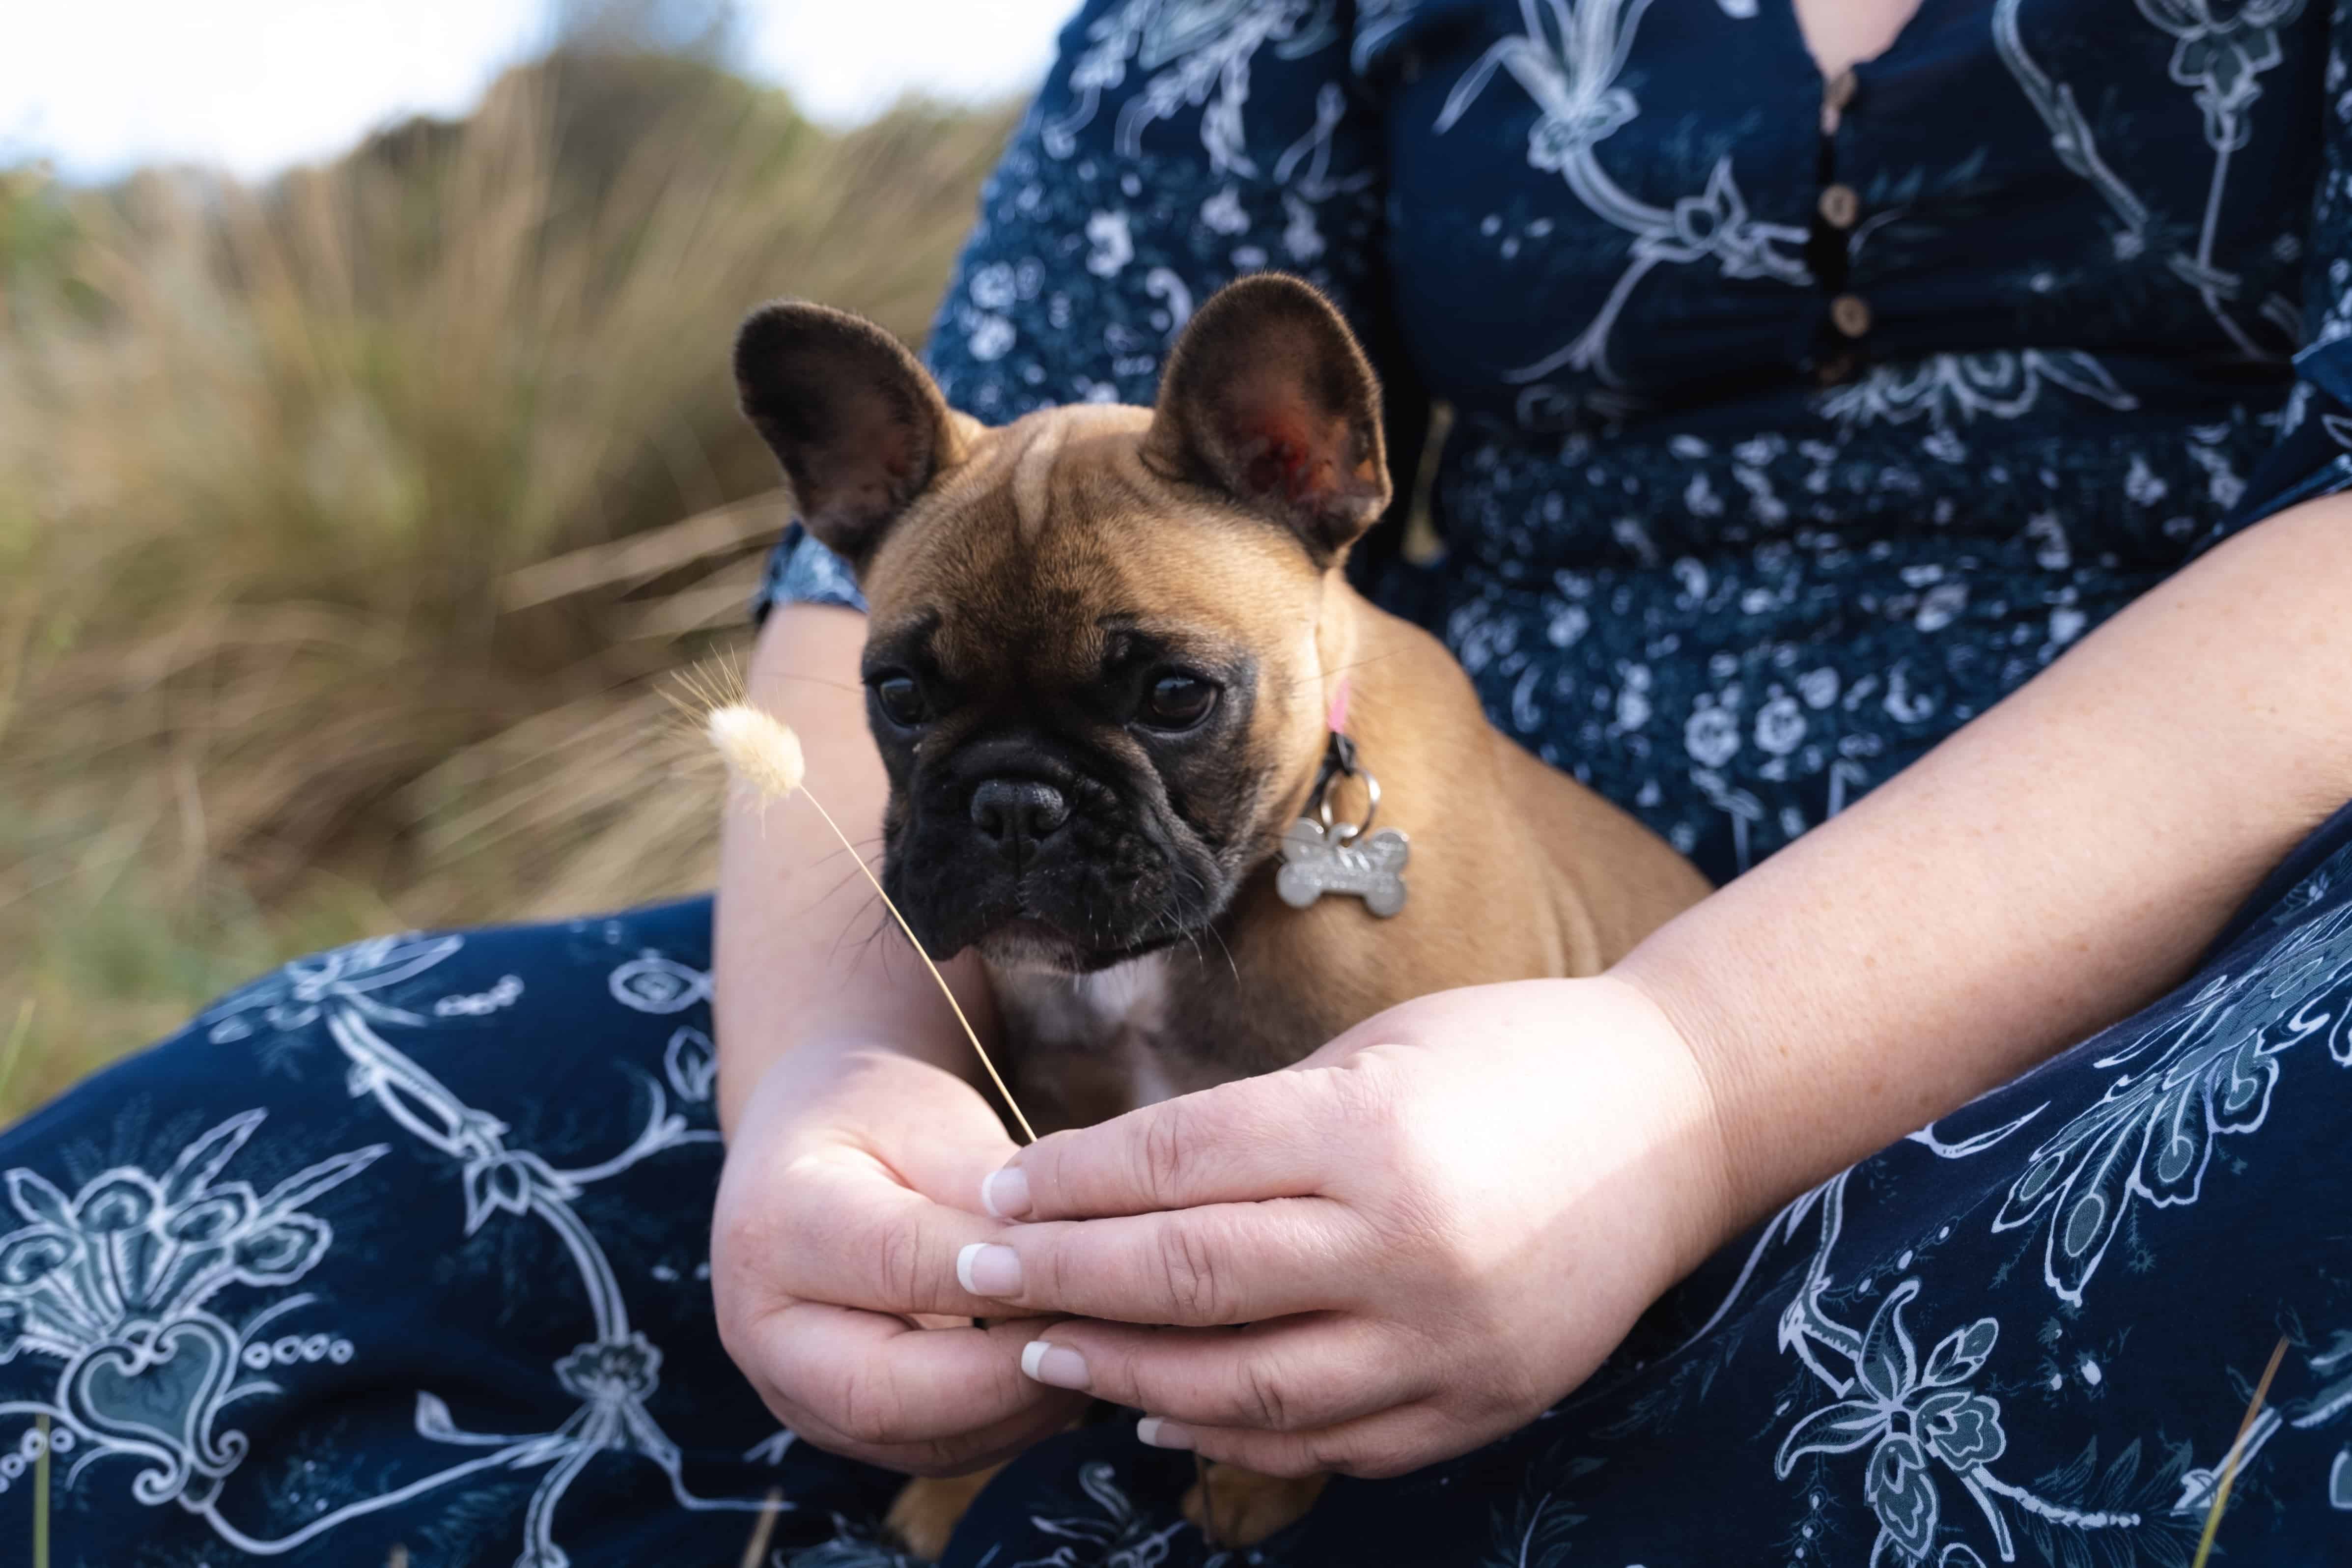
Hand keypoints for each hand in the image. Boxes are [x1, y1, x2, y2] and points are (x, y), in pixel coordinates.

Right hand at [710, 1035, 1087, 1473]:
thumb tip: (1069, 1244)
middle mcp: (765, 1332)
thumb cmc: (876, 1118)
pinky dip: (1015, 1418)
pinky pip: (941, 1450)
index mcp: (774, 1227)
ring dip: (1025, 1405)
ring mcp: (798, 1395)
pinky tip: (1068, 1365)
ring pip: (923, 1442)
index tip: (1091, 1258)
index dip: (1000, 1273)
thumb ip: (986, 1185)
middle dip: (1009, 1372)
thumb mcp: (927, 1120)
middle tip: (1105, 1326)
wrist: (808, 1152)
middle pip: (887, 1395)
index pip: (898, 1263)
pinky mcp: (845, 1428)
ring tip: (1102, 1346)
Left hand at [949, 977, 1736, 1477]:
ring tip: (1050, 1350)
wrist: (1681, 1115)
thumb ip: (1261, 1129)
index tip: (997, 1192)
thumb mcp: (1378, 1055)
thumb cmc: (1514, 1054)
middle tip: (979, 1275)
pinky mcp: (1482, 1402)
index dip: (1071, 1183)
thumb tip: (1125, 1187)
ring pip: (1247, 1386)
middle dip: (1065, 1281)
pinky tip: (1166, 1410)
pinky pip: (1333, 1444)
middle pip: (1190, 1278)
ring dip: (1129, 1372)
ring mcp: (1447, 1340)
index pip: (1176, 1164)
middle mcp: (1403, 1245)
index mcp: (1371, 1133)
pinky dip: (1236, 1435)